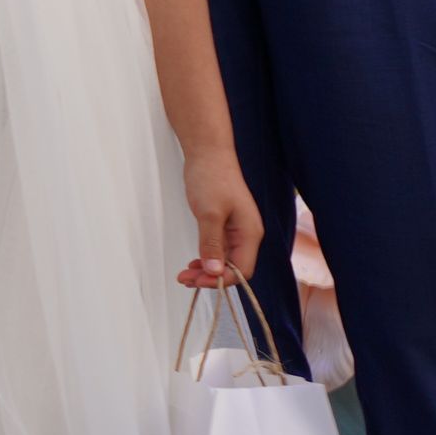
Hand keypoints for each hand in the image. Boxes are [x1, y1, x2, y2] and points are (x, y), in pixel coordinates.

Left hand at [179, 149, 263, 288]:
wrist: (208, 152)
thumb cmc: (211, 178)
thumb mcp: (209, 213)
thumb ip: (212, 243)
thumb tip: (214, 271)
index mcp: (250, 233)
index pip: (243, 270)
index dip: (221, 280)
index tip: (198, 282)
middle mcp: (247, 234)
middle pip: (234, 267)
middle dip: (211, 277)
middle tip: (186, 280)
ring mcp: (237, 229)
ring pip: (225, 259)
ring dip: (207, 269)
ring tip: (185, 274)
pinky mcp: (226, 223)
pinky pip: (219, 248)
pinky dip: (207, 256)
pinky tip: (195, 260)